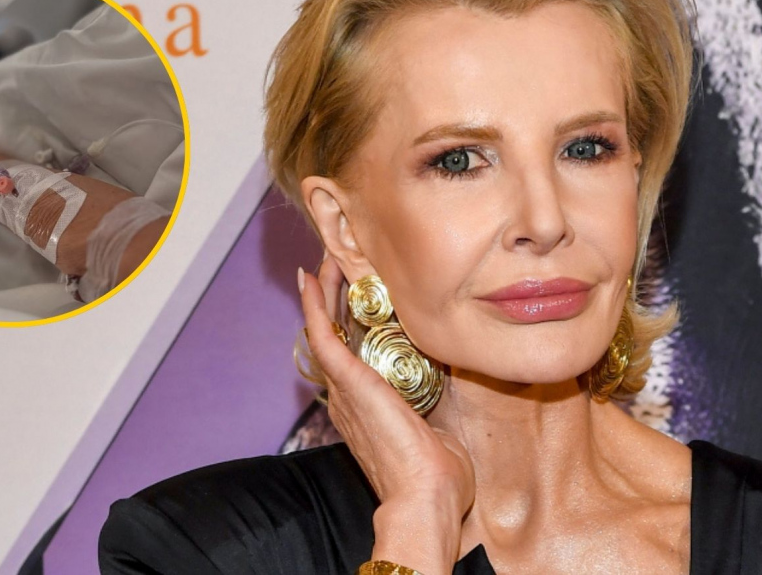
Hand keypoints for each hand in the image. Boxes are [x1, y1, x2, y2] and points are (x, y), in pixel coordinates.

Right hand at [299, 256, 474, 571]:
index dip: (350, 327)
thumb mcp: (439, 426)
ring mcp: (346, 391)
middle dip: (332, 302)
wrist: (427, 499)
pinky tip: (312, 278)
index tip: (355, 301)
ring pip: (325, 331)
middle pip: (334, 339)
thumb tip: (450, 373)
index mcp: (368, 411)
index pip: (354, 359)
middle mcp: (349, 399)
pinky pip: (323, 336)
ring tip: (326, 262)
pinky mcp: (350, 383)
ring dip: (323, 294)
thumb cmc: (438, 477)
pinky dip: (314, 305)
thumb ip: (436, 399)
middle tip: (335, 267)